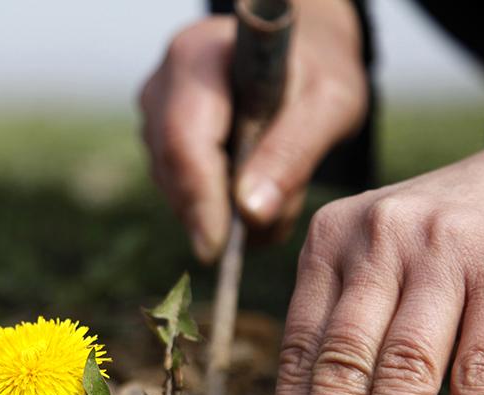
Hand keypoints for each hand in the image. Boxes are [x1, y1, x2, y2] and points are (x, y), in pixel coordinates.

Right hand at [138, 0, 367, 261]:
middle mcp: (161, 88)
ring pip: (176, 191)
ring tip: (281, 189)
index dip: (200, 199)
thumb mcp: (329, 103)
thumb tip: (249, 214)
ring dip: (227, 212)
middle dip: (220, 212)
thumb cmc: (319, 70)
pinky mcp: (159, 147)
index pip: (184, 141)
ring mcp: (153, 119)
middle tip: (277, 220)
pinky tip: (258, 188)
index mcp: (197, 57)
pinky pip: (182, 195)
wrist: (297, 54)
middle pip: (174, 172)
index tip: (220, 250)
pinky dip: (221, 208)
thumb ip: (293, 152)